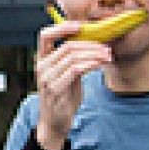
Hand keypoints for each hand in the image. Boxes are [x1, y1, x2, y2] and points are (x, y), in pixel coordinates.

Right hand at [33, 21, 110, 149]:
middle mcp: (42, 67)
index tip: (81, 26)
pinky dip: (90, 64)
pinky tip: (100, 65)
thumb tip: (93, 43)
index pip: (45, 35)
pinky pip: (75, 69)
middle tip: (106, 48)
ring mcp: (47, 78)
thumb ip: (72, 60)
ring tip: (107, 57)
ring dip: (94, 54)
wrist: (55, 123)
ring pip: (73, 56)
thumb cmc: (63, 97)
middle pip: (67, 46)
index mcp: (42, 60)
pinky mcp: (56, 89)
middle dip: (90, 45)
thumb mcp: (66, 75)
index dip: (62, 27)